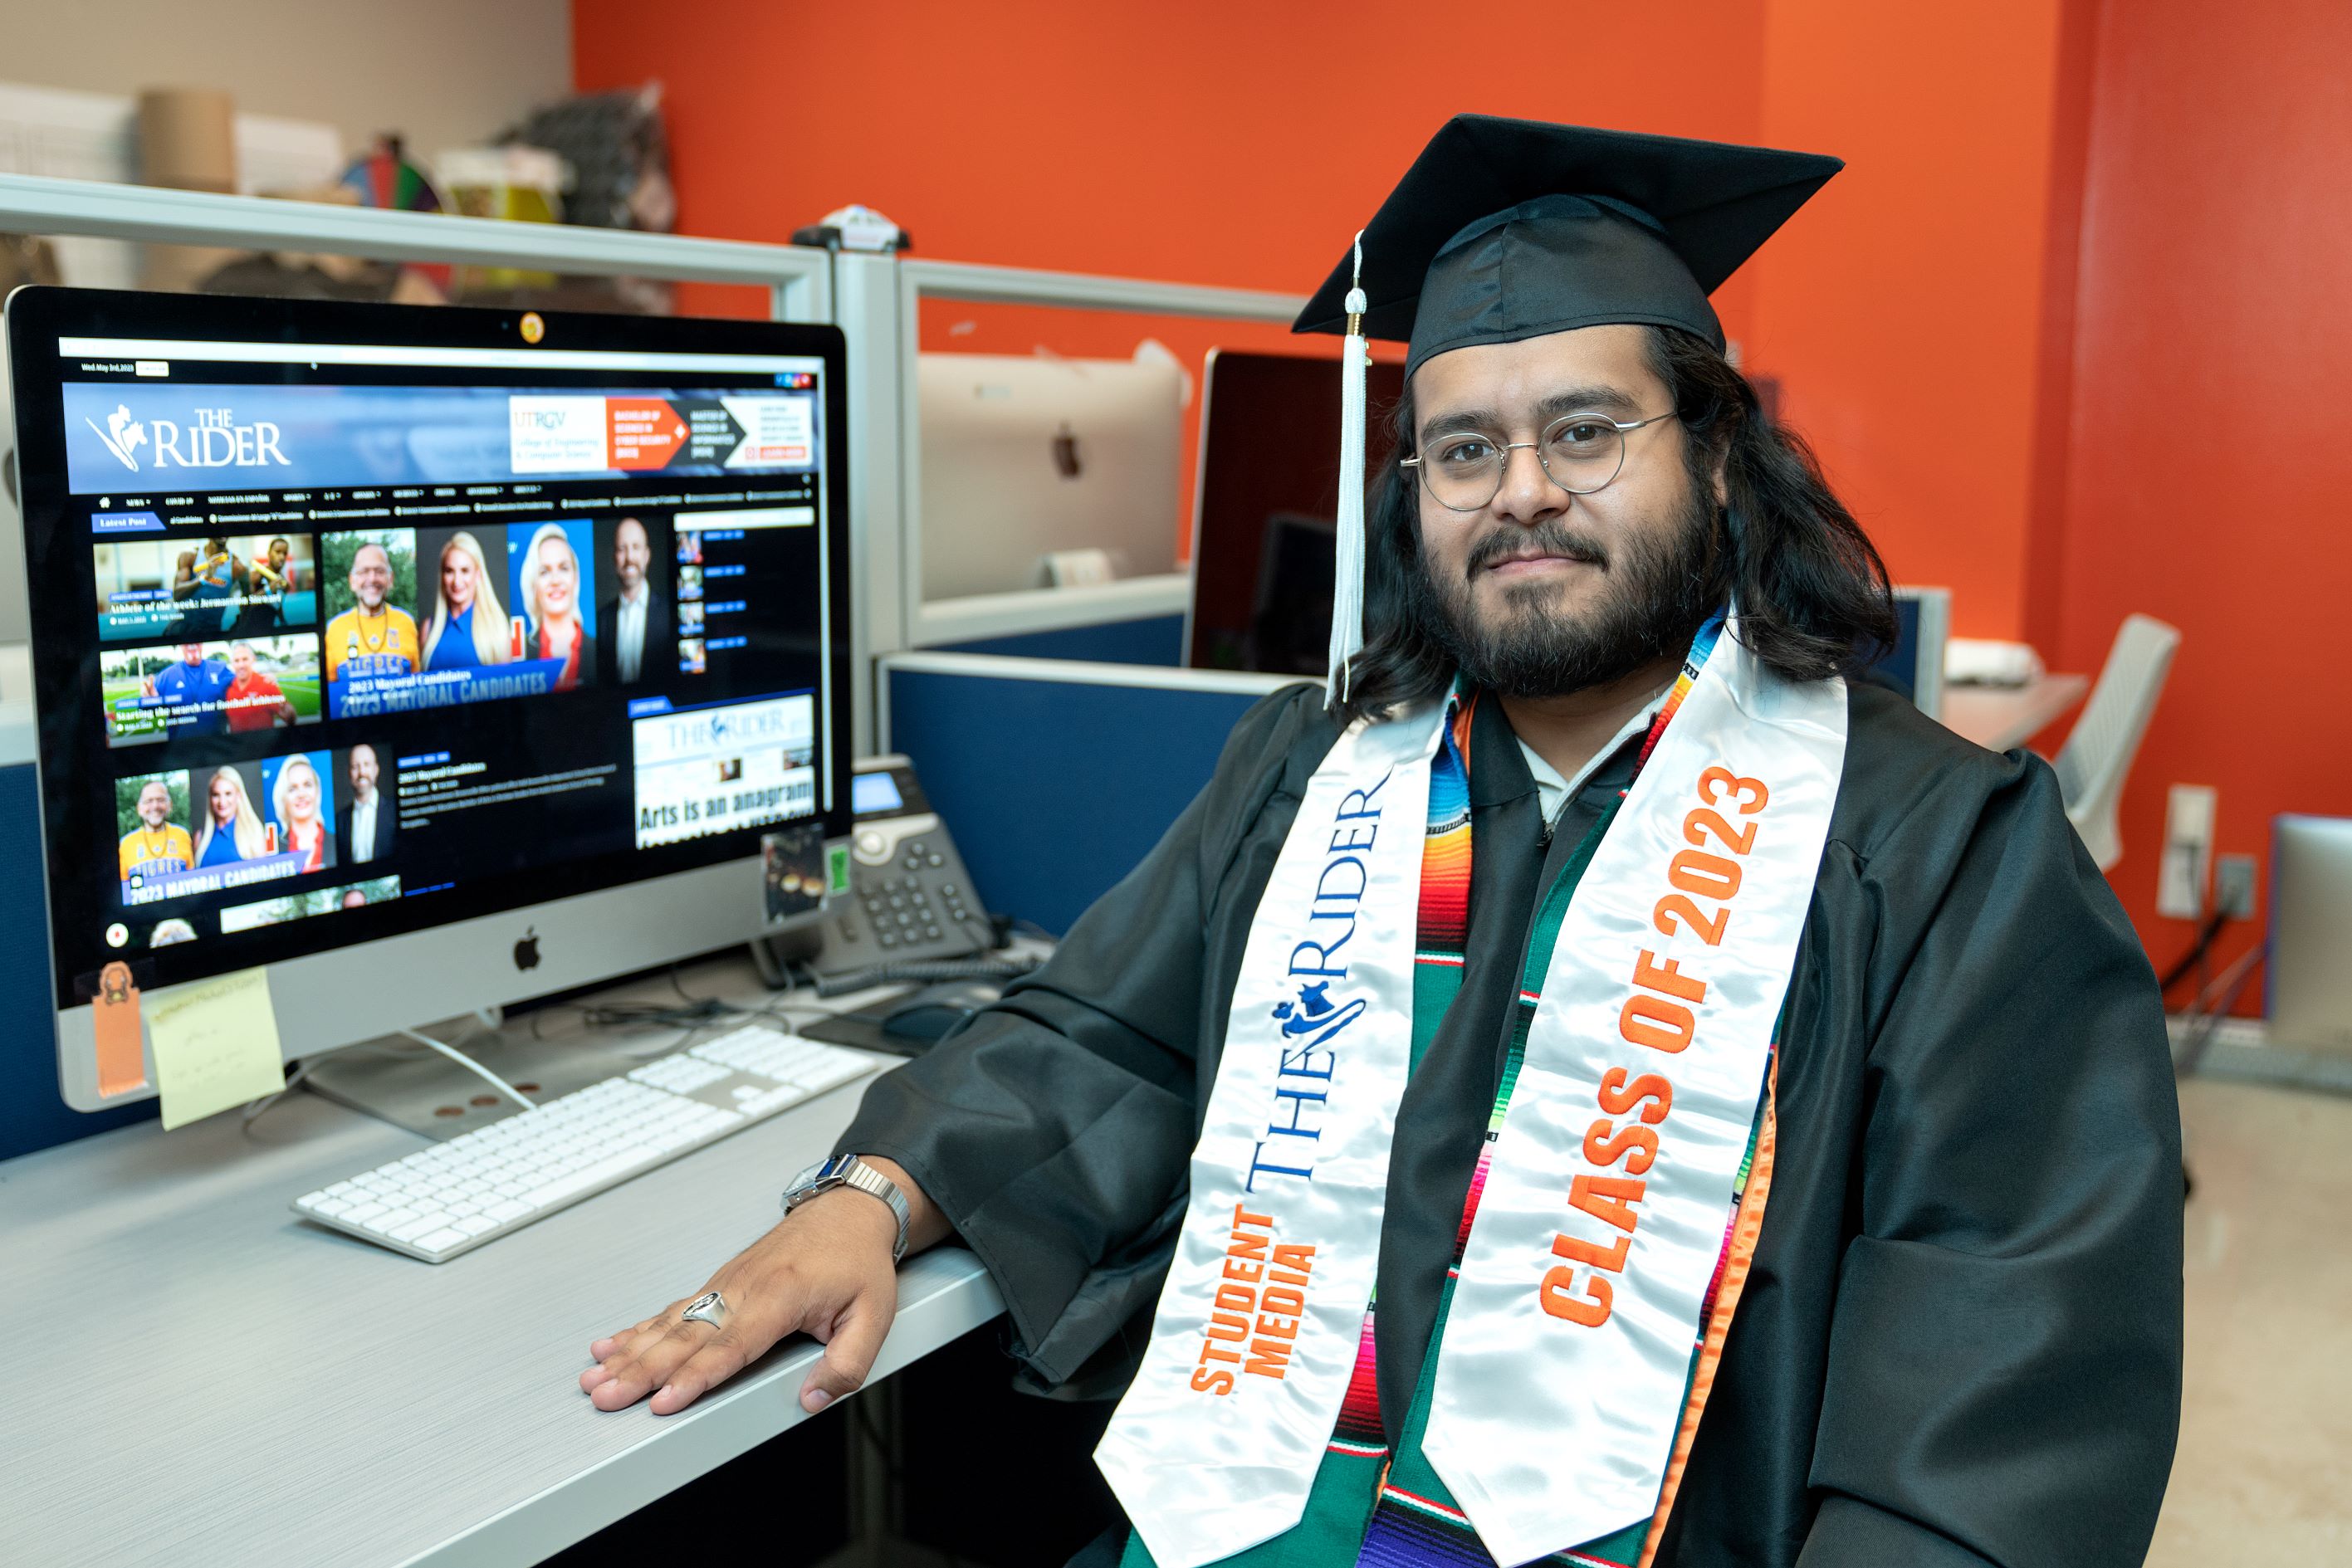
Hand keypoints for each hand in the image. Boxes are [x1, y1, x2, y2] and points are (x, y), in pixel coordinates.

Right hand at [578, 1155, 943, 1416]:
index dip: (694, 1377)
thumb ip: (848, 1363)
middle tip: (606, 1397)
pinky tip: (610, 1346)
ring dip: (629, 1354)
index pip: (730, 1345)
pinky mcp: (717, 1285)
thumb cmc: (857, 1260)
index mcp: (781, 1296)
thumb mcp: (875, 1314)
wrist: (848, 1211)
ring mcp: (725, 1285)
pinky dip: (637, 1330)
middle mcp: (743, 1288)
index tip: (664, 1400)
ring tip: (595, 1378)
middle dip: (642, 1372)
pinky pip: (671, 1310)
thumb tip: (815, 1399)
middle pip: (686, 1338)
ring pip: (670, 1325)